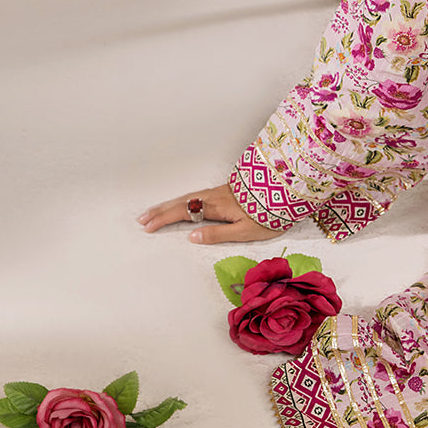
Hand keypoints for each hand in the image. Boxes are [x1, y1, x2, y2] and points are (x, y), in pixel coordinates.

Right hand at [137, 184, 282, 244]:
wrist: (286, 190)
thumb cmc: (268, 215)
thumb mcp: (244, 231)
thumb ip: (217, 234)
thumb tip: (191, 236)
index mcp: (216, 207)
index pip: (183, 213)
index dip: (164, 219)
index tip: (148, 227)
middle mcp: (214, 197)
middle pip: (181, 203)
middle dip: (160, 211)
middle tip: (142, 219)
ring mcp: (219, 192)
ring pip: (188, 198)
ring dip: (169, 205)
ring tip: (155, 212)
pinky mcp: (226, 191)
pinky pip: (197, 196)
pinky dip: (182, 201)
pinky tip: (182, 204)